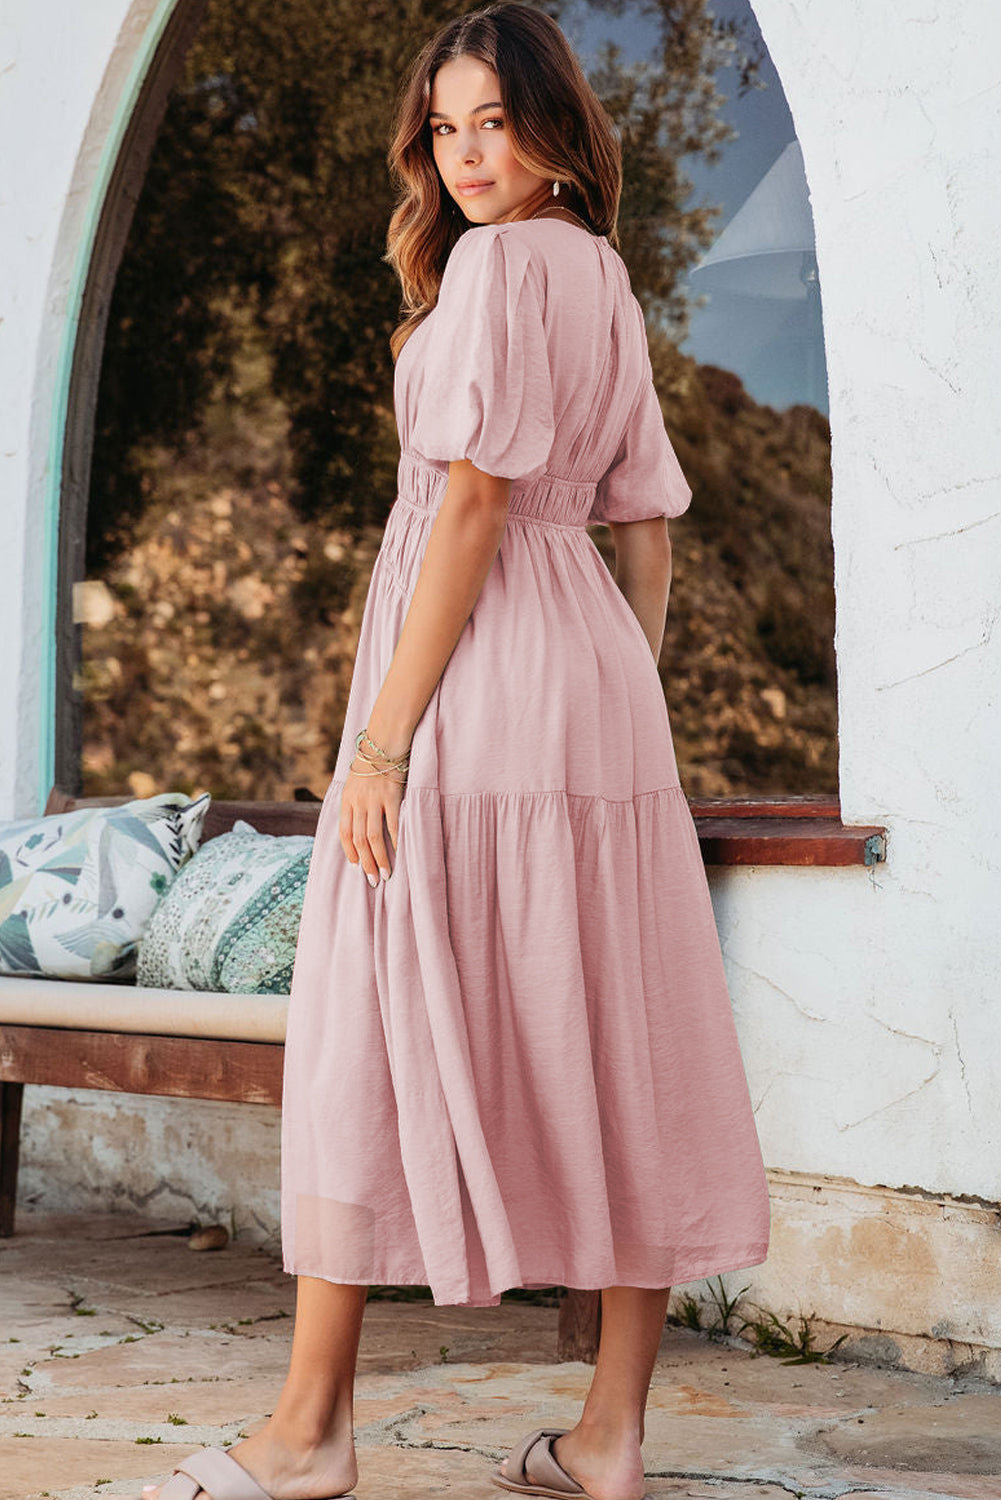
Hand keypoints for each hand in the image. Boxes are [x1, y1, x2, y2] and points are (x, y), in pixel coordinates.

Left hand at [339, 751, 405, 884]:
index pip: (344, 833)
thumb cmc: (371, 764)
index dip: (349, 852)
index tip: (357, 867)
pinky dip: (394, 840)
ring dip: (380, 859)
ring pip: (373, 837)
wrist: (383, 742)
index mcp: (346, 800)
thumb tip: (357, 825)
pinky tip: (398, 852)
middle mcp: (357, 802)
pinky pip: (392, 823)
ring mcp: (374, 800)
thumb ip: (354, 803)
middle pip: (358, 840)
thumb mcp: (354, 783)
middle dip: (365, 863)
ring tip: (387, 874)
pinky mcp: (391, 796)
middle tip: (373, 881)